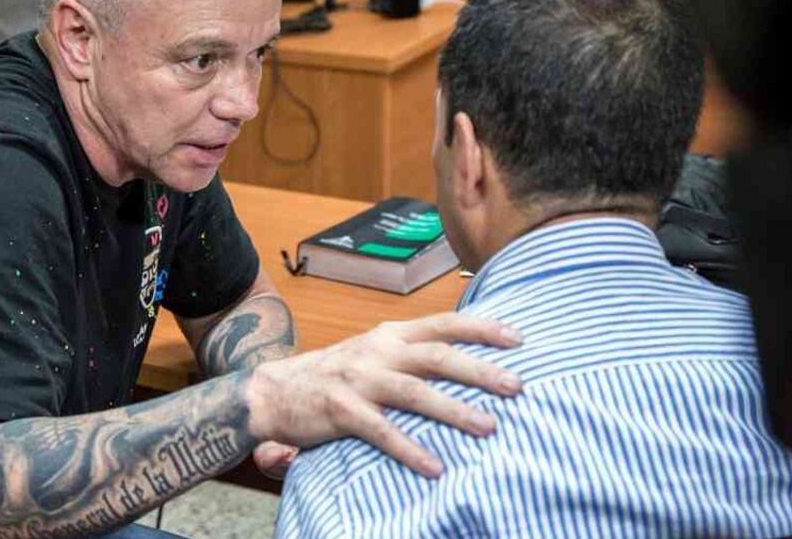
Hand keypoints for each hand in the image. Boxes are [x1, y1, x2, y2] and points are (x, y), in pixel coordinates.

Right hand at [245, 313, 522, 477]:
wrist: (272, 392)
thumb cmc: (333, 377)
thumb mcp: (373, 354)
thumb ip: (410, 356)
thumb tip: (464, 364)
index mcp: (388, 335)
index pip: (442, 323)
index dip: (481, 328)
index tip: (518, 338)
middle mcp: (376, 351)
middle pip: (436, 355)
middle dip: (480, 370)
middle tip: (517, 387)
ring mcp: (358, 379)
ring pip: (415, 392)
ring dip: (454, 409)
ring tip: (489, 427)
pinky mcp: (340, 411)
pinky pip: (382, 432)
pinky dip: (410, 450)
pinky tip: (435, 467)